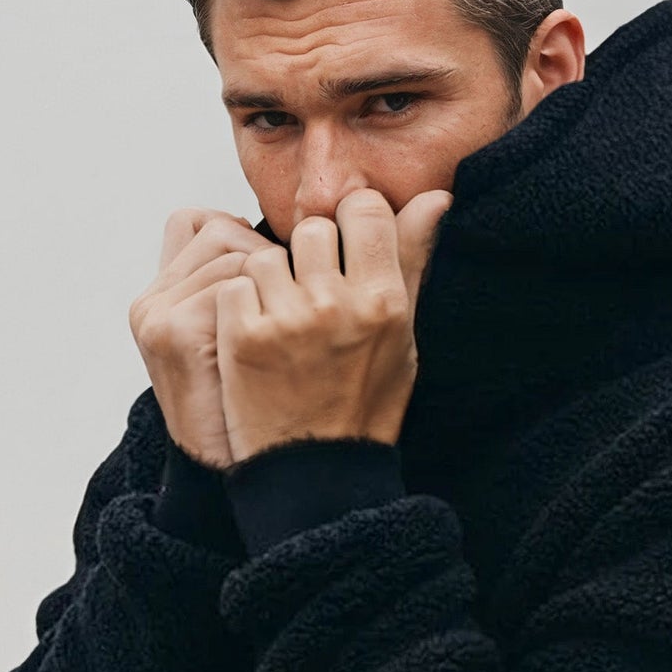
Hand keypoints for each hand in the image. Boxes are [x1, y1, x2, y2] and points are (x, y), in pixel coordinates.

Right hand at [129, 207, 284, 468]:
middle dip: (270, 259)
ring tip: (294, 330)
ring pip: (233, 255)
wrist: (241, 473)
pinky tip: (285, 348)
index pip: (198, 223)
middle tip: (301, 301)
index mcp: (165, 296)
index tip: (281, 272)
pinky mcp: (172, 332)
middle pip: (221, 231)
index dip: (244, 236)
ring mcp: (158, 315)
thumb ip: (252, 287)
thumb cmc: (259, 408)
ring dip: (278, 284)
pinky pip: (235, 286)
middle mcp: (153, 300)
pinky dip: (269, 310)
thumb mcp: (245, 341)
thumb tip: (302, 234)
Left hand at [214, 186, 452, 466]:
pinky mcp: (243, 335)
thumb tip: (436, 198)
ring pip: (267, 256)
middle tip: (309, 299)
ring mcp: (288, 319)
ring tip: (282, 326)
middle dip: (308, 257)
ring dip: (269, 283)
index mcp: (385, 301)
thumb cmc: (363, 404)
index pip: (365, 208)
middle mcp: (338, 304)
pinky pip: (235, 285)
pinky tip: (256, 342)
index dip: (351, 224)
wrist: (313, 473)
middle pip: (313, 228)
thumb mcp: (402, 337)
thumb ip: (412, 262)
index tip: (345, 252)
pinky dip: (239, 308)